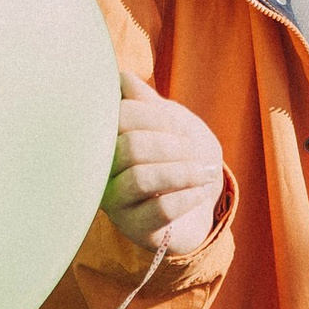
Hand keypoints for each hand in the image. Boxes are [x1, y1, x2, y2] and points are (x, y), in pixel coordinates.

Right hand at [103, 76, 225, 253]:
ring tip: (205, 171)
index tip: (178, 124)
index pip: (120, 116)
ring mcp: (117, 204)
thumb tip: (121, 77)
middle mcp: (102, 172)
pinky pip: (161, 208)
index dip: (155, 116)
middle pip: (130, 147)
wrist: (199, 199)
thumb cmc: (179, 155)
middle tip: (196, 151)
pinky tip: (201, 190)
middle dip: (173, 145)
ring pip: (141, 179)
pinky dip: (189, 195)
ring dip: (183, 171)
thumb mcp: (169, 121)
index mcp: (107, 139)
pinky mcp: (137, 230)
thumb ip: (145, 100)